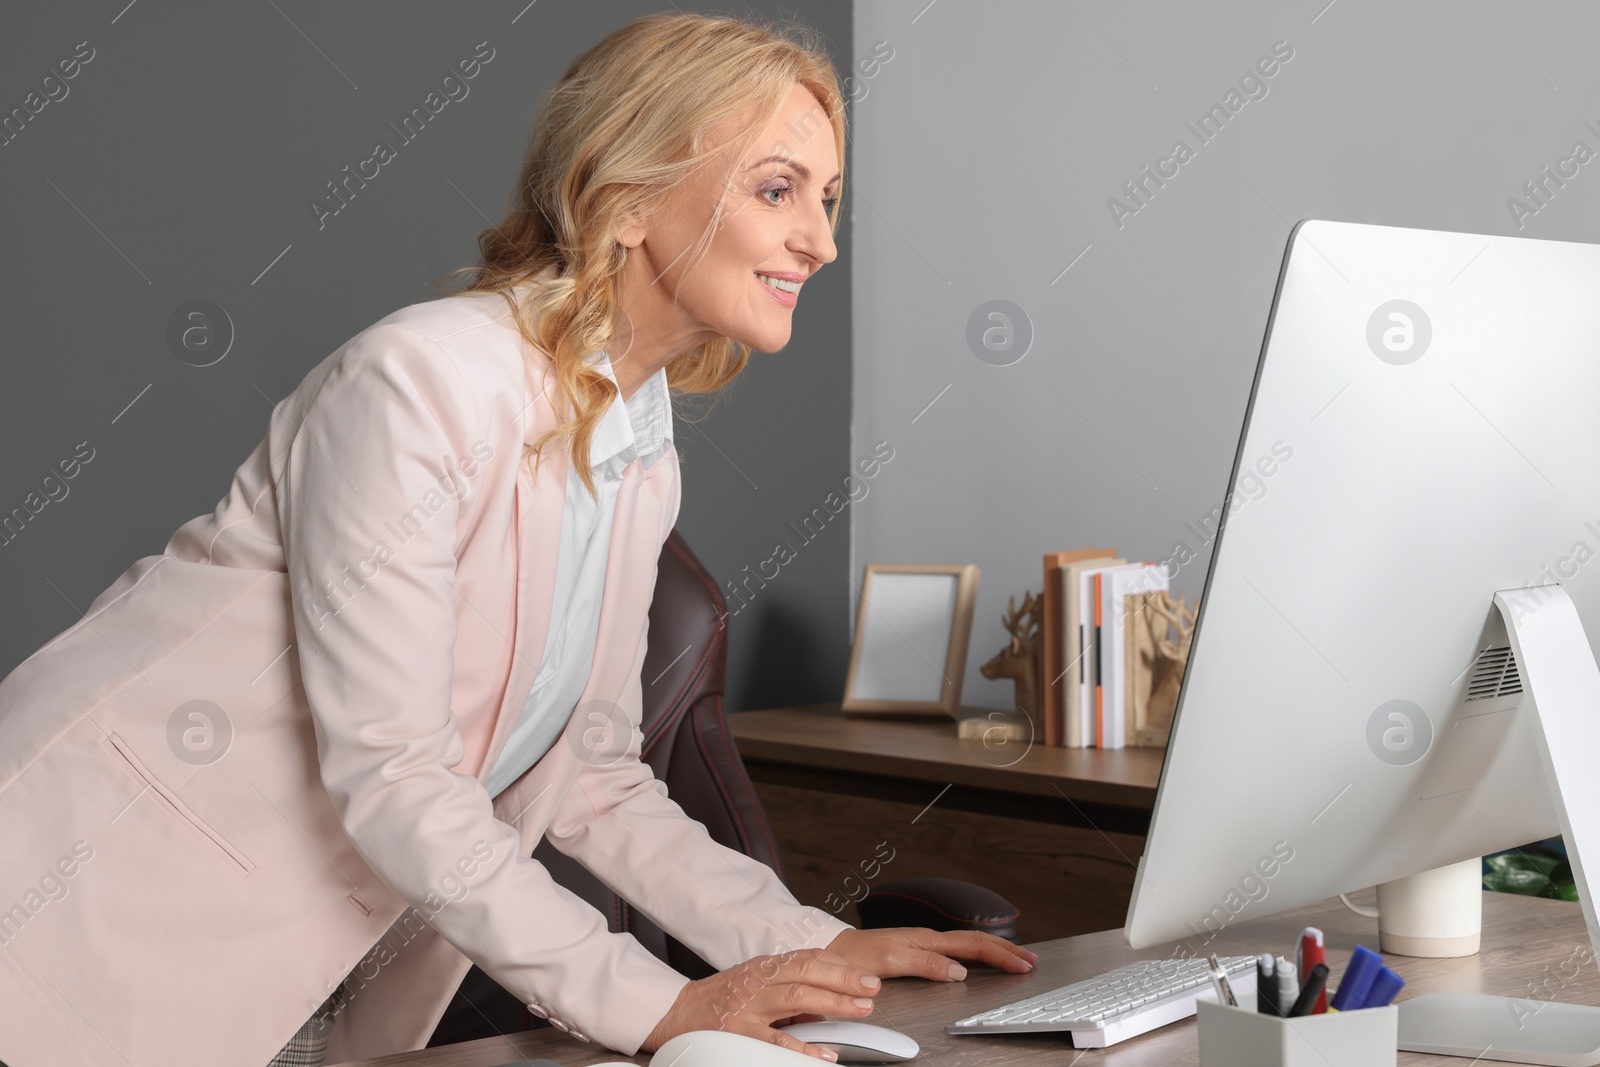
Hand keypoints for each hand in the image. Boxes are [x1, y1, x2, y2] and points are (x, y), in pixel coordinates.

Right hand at [641, 947, 881, 1060]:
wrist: (676, 1014)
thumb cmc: (720, 1000)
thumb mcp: (756, 988)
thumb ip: (790, 996)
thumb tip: (824, 1010)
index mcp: (765, 967)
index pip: (809, 958)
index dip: (840, 965)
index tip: (866, 973)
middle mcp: (759, 980)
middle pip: (807, 972)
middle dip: (844, 978)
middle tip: (872, 988)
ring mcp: (749, 1005)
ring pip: (796, 996)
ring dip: (833, 1002)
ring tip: (860, 1009)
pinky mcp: (738, 1031)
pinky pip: (774, 1039)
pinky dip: (802, 1046)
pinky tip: (824, 1053)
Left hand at [825, 927, 1036, 981]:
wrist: (832, 951)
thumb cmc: (855, 956)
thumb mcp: (889, 961)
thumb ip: (925, 964)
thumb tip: (959, 971)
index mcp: (925, 940)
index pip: (973, 945)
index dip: (1001, 956)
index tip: (1022, 966)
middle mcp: (927, 939)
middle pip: (976, 942)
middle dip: (1006, 951)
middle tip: (1031, 962)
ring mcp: (923, 944)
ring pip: (968, 944)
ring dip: (995, 951)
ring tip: (1015, 959)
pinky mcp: (917, 951)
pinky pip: (956, 949)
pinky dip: (977, 954)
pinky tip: (980, 961)